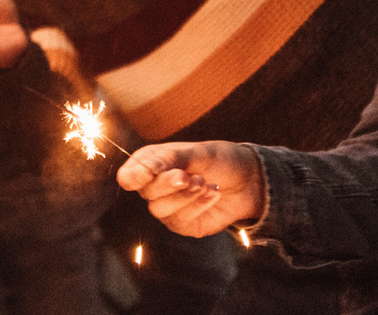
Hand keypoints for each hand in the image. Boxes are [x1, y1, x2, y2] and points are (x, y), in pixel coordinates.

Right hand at [117, 141, 266, 237]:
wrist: (248, 179)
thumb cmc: (219, 160)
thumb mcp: (196, 152)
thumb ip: (169, 159)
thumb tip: (145, 168)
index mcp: (153, 164)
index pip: (128, 175)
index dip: (133, 176)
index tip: (145, 174)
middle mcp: (156, 188)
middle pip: (145, 193)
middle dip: (167, 184)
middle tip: (188, 175)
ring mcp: (168, 208)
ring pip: (160, 210)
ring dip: (184, 196)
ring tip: (204, 182)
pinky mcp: (183, 224)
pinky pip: (180, 221)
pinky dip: (198, 205)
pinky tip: (213, 193)